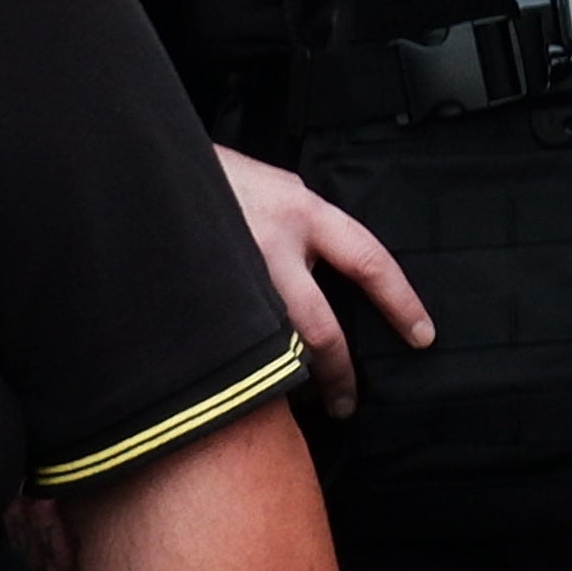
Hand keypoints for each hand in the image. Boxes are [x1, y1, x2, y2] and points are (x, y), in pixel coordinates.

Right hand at [218, 147, 431, 414]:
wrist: (148, 166)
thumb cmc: (218, 179)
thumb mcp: (276, 190)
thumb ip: (305, 228)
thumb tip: (333, 271)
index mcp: (302, 212)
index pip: (370, 262)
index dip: (401, 302)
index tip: (423, 336)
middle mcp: (272, 245)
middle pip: (320, 328)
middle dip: (338, 374)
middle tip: (346, 404)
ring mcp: (232, 275)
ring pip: (274, 346)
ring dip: (286, 378)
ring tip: (291, 400)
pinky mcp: (199, 297)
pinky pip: (231, 345)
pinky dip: (244, 367)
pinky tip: (244, 383)